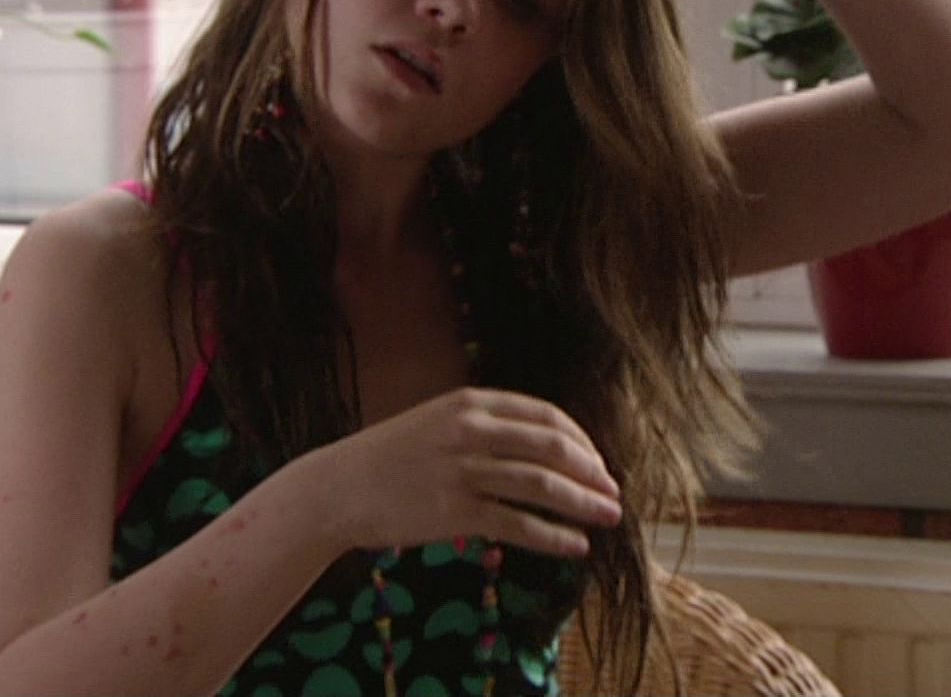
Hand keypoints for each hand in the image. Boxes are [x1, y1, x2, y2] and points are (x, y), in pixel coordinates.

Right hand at [307, 387, 622, 558]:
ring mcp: (462, 471)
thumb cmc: (388, 458)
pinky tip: (575, 547)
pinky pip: (518, 524)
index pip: (545, 416)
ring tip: (607, 519)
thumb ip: (483, 426)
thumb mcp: (437, 421)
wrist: (336, 488)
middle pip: (552, 448)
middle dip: (591, 472)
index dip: (581, 441)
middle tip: (614, 493)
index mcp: (470, 403)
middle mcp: (470, 431)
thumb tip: (539, 448)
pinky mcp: (453, 512)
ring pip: (542, 486)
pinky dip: (553, 537)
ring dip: (583, 504)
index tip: (598, 463)